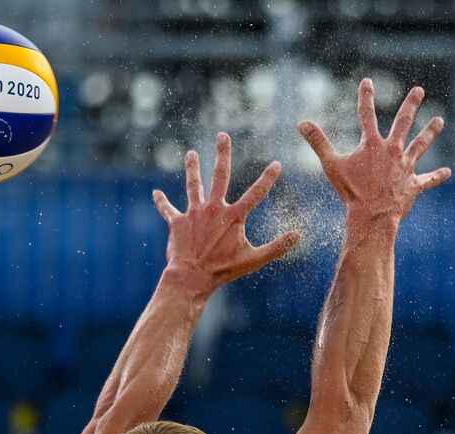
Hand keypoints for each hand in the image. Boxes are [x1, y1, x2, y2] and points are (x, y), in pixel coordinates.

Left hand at [153, 132, 301, 299]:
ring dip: (192, 168)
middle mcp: (213, 209)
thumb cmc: (224, 270)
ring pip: (193, 185)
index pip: (256, 193)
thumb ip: (277, 247)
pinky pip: (168, 210)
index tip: (276, 164)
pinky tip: (156, 194)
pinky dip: (162, 202)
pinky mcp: (178, 222)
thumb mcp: (255, 260)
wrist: (192, 277)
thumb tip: (299, 235)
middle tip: (222, 135)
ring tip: (191, 154)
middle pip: (220, 176)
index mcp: (234, 217)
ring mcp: (194, 214)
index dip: (268, 178)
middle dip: (223, 154)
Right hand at [297, 78, 450, 223]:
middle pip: (404, 122)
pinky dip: (437, 176)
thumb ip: (318, 142)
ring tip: (439, 120)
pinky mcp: (413, 185)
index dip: (365, 97)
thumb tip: (301, 123)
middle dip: (411, 104)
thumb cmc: (351, 192)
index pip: (366, 115)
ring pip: (420, 145)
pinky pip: (428, 180)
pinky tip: (448, 172)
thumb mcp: (331, 165)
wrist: (372, 216)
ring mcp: (405, 167)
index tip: (367, 81)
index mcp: (372, 145)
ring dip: (430, 132)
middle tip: (418, 90)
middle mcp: (392, 151)